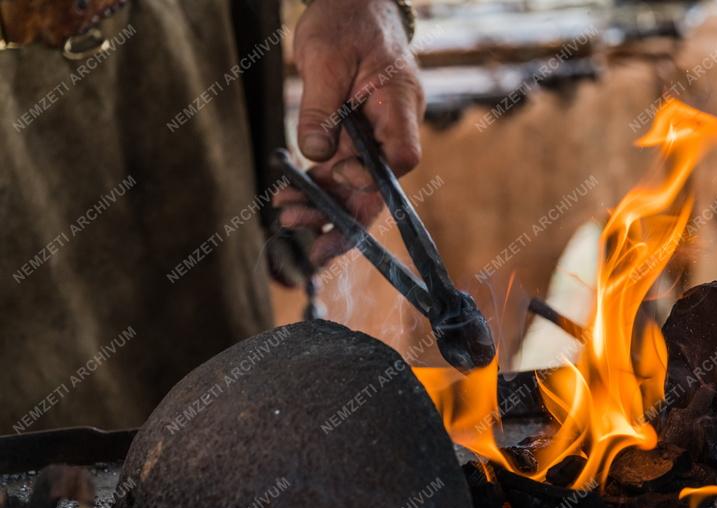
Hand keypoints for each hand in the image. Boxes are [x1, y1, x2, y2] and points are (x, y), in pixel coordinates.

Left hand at [273, 0, 424, 267]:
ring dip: (324, 209)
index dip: (375, 179)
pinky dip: (316, 191)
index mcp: (399, 105)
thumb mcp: (325, 60)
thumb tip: (315, 156)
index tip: (340, 176)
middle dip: (347, 220)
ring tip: (288, 219)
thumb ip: (321, 109)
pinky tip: (289, 202)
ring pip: (356, 189)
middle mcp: (392, 128)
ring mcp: (374, 138)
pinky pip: (340, 175)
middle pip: (379, 188)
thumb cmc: (346, 23)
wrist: (352, 6)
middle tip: (316, 250)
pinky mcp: (354, 141)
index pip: (403, 157)